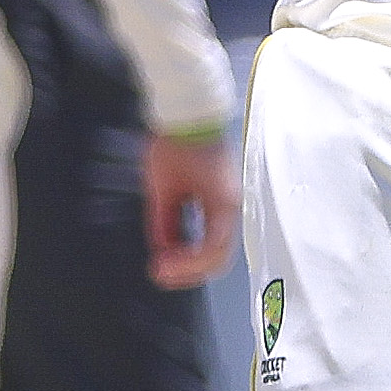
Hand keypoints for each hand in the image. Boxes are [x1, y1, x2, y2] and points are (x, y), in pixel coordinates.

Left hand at [143, 129, 239, 288]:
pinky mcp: (218, 202)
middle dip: (188, 271)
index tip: (160, 267)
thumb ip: (162, 223)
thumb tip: (161, 249)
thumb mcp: (161, 187)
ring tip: (163, 265)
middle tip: (160, 274)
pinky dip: (191, 247)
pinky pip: (209, 235)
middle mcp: (231, 209)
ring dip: (190, 262)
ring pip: (215, 250)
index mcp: (224, 205)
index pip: (212, 251)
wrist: (188, 116)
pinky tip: (170, 250)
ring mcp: (226, 206)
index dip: (186, 267)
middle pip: (217, 258)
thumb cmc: (177, 144)